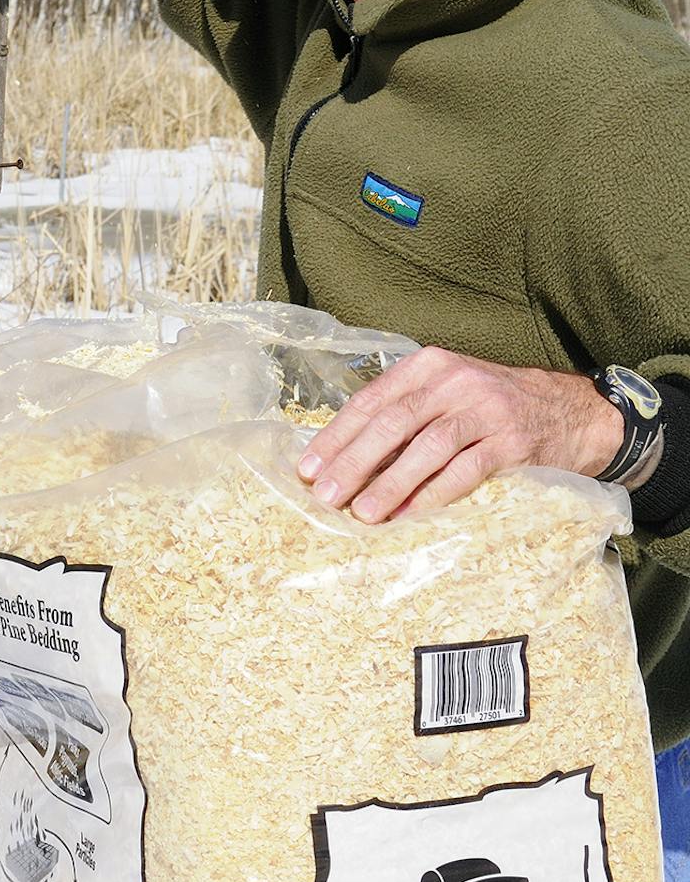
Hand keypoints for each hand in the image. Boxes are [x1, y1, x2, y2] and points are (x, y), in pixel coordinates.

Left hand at [295, 347, 625, 522]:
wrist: (572, 412)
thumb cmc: (493, 407)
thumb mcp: (447, 392)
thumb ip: (404, 413)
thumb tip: (344, 457)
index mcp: (429, 365)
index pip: (372, 401)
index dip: (336, 436)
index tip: (308, 469)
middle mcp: (455, 381)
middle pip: (393, 422)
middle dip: (354, 461)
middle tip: (326, 494)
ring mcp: (486, 409)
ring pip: (427, 447)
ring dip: (390, 482)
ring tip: (362, 513)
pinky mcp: (513, 441)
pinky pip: (466, 470)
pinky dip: (433, 495)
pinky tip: (408, 516)